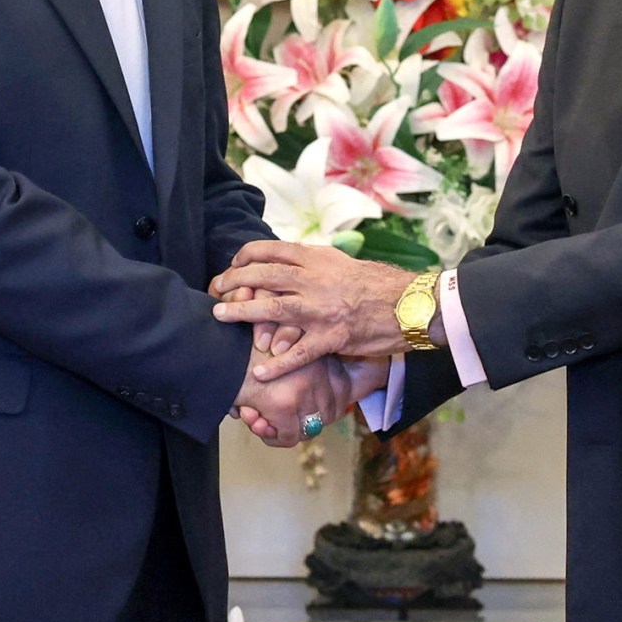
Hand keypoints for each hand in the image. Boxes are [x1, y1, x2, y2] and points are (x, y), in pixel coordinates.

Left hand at [212, 240, 414, 377]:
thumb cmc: (374, 283)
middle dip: (235, 281)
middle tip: (216, 290)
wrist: (406, 304)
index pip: (273, 250)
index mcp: (317, 260)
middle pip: (265, 276)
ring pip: (274, 308)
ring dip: (243, 313)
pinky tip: (260, 370)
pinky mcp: (332, 338)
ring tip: (221, 318)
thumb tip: (284, 260)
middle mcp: (316, 281)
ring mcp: (322, 310)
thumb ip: (311, 262)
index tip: (234, 264)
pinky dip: (278, 363)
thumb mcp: (340, 262)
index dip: (247, 256)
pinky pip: (299, 353)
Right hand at [232, 345, 340, 447]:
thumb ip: (299, 375)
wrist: (216, 349)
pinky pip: (288, 437)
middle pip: (328, 412)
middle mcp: (318, 368)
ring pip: (309, 427)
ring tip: (261, 419)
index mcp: (318, 352)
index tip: (306, 411)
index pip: (343, 388)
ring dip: (286, 430)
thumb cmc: (244, 352)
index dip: (326, 405)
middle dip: (303, 421)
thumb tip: (316, 416)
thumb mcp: (281, 354)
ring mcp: (303, 387)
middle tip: (278, 418)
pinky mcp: (284, 403)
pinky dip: (272, 437)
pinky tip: (255, 423)